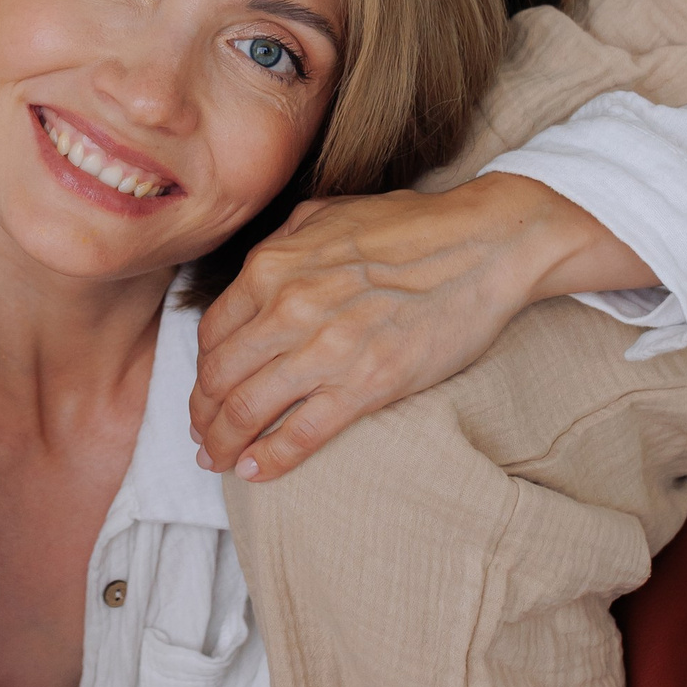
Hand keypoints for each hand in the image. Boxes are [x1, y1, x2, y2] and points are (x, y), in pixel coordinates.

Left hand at [190, 175, 647, 482]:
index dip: (201, 370)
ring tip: (219, 460)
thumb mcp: (327, 214)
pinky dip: (269, 460)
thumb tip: (255, 272)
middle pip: (218, 378)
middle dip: (202, 415)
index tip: (206, 391)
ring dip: (223, 444)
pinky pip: (300, 435)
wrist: (485, 244)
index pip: (211, 334)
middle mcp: (287, 308)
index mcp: (271, 266)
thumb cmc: (412, 225)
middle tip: (202, 437)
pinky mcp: (366, 384)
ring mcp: (325, 349)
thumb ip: (282, 243)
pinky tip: (256, 472)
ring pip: (246, 411)